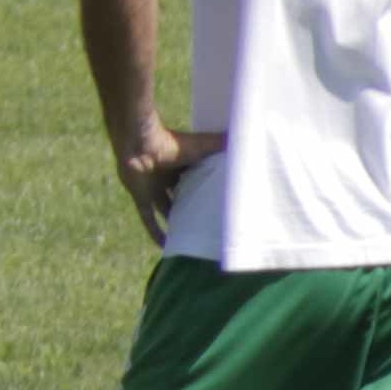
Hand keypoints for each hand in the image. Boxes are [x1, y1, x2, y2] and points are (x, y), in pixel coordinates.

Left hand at [114, 119, 220, 242]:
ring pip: (166, 209)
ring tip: (193, 238)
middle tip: (210, 225)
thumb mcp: (205, 145)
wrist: (140, 144)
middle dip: (193, 207)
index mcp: (183, 163)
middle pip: (183, 195)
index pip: (198, 179)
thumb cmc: (173, 143)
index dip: (208, 190)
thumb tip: (250, 143)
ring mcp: (154, 188)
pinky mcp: (142, 197)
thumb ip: (224, 145)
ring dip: (176, 222)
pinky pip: (148, 219)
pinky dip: (155, 232)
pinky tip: (165, 246)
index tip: (223, 204)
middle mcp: (168, 176)